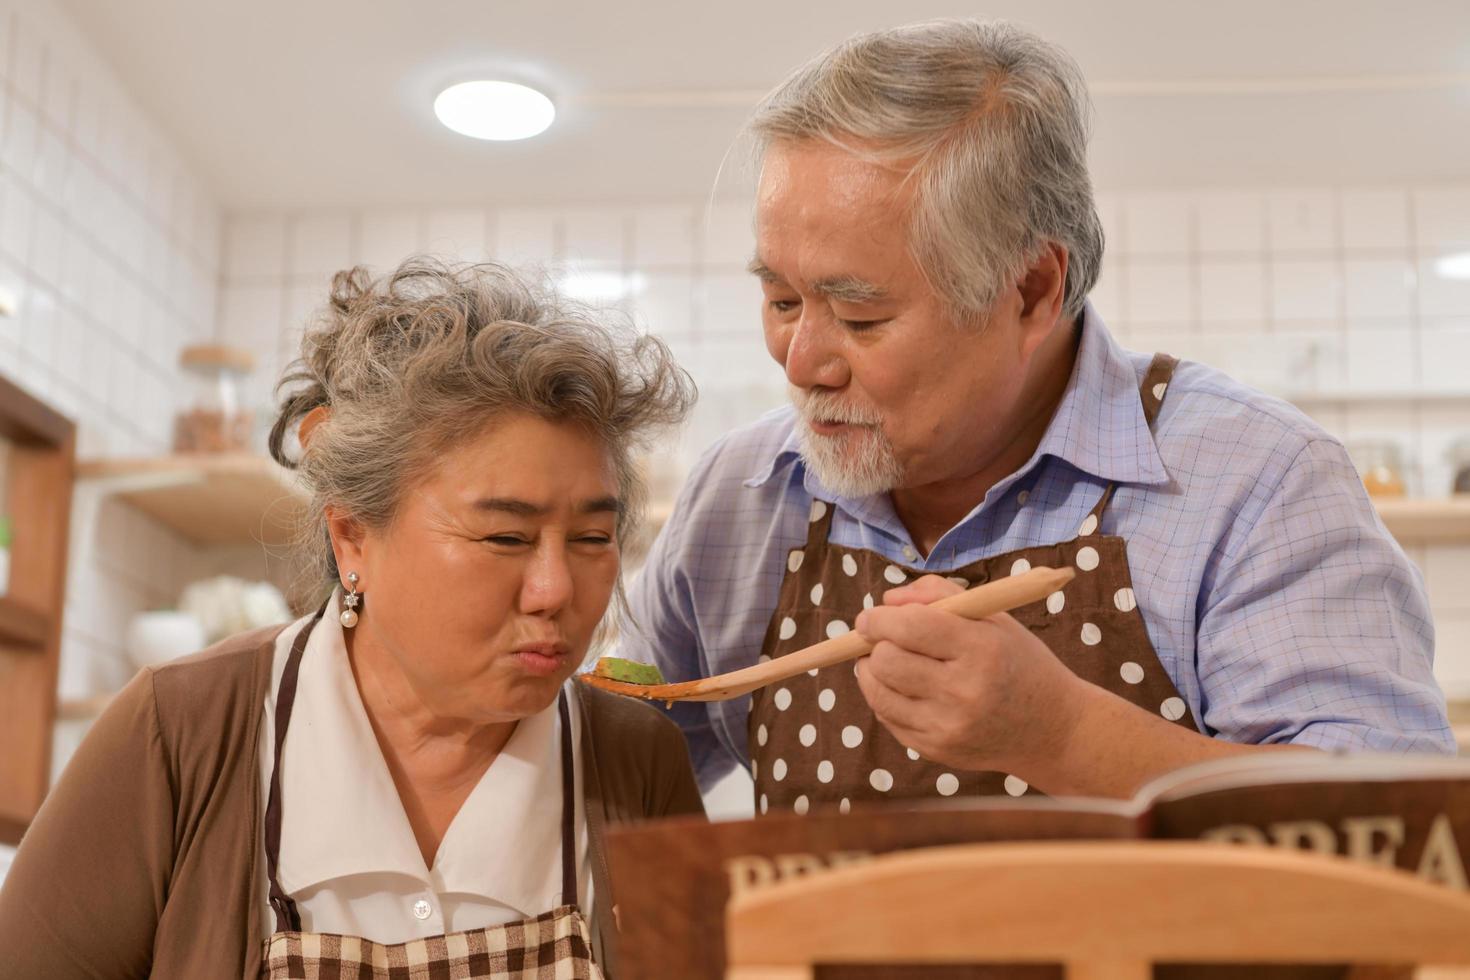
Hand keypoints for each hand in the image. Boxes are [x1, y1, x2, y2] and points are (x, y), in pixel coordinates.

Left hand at [853, 574, 1089, 776]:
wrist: (1052, 729)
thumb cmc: (1019, 662)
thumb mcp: (993, 618)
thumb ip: (939, 595)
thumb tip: (886, 601)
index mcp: (981, 649)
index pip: (911, 627)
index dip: (879, 619)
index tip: (870, 617)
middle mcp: (964, 691)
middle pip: (886, 661)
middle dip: (875, 644)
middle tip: (881, 638)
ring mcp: (948, 726)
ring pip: (879, 692)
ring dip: (872, 671)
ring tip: (887, 661)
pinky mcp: (937, 751)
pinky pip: (888, 718)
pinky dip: (887, 698)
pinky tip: (904, 687)